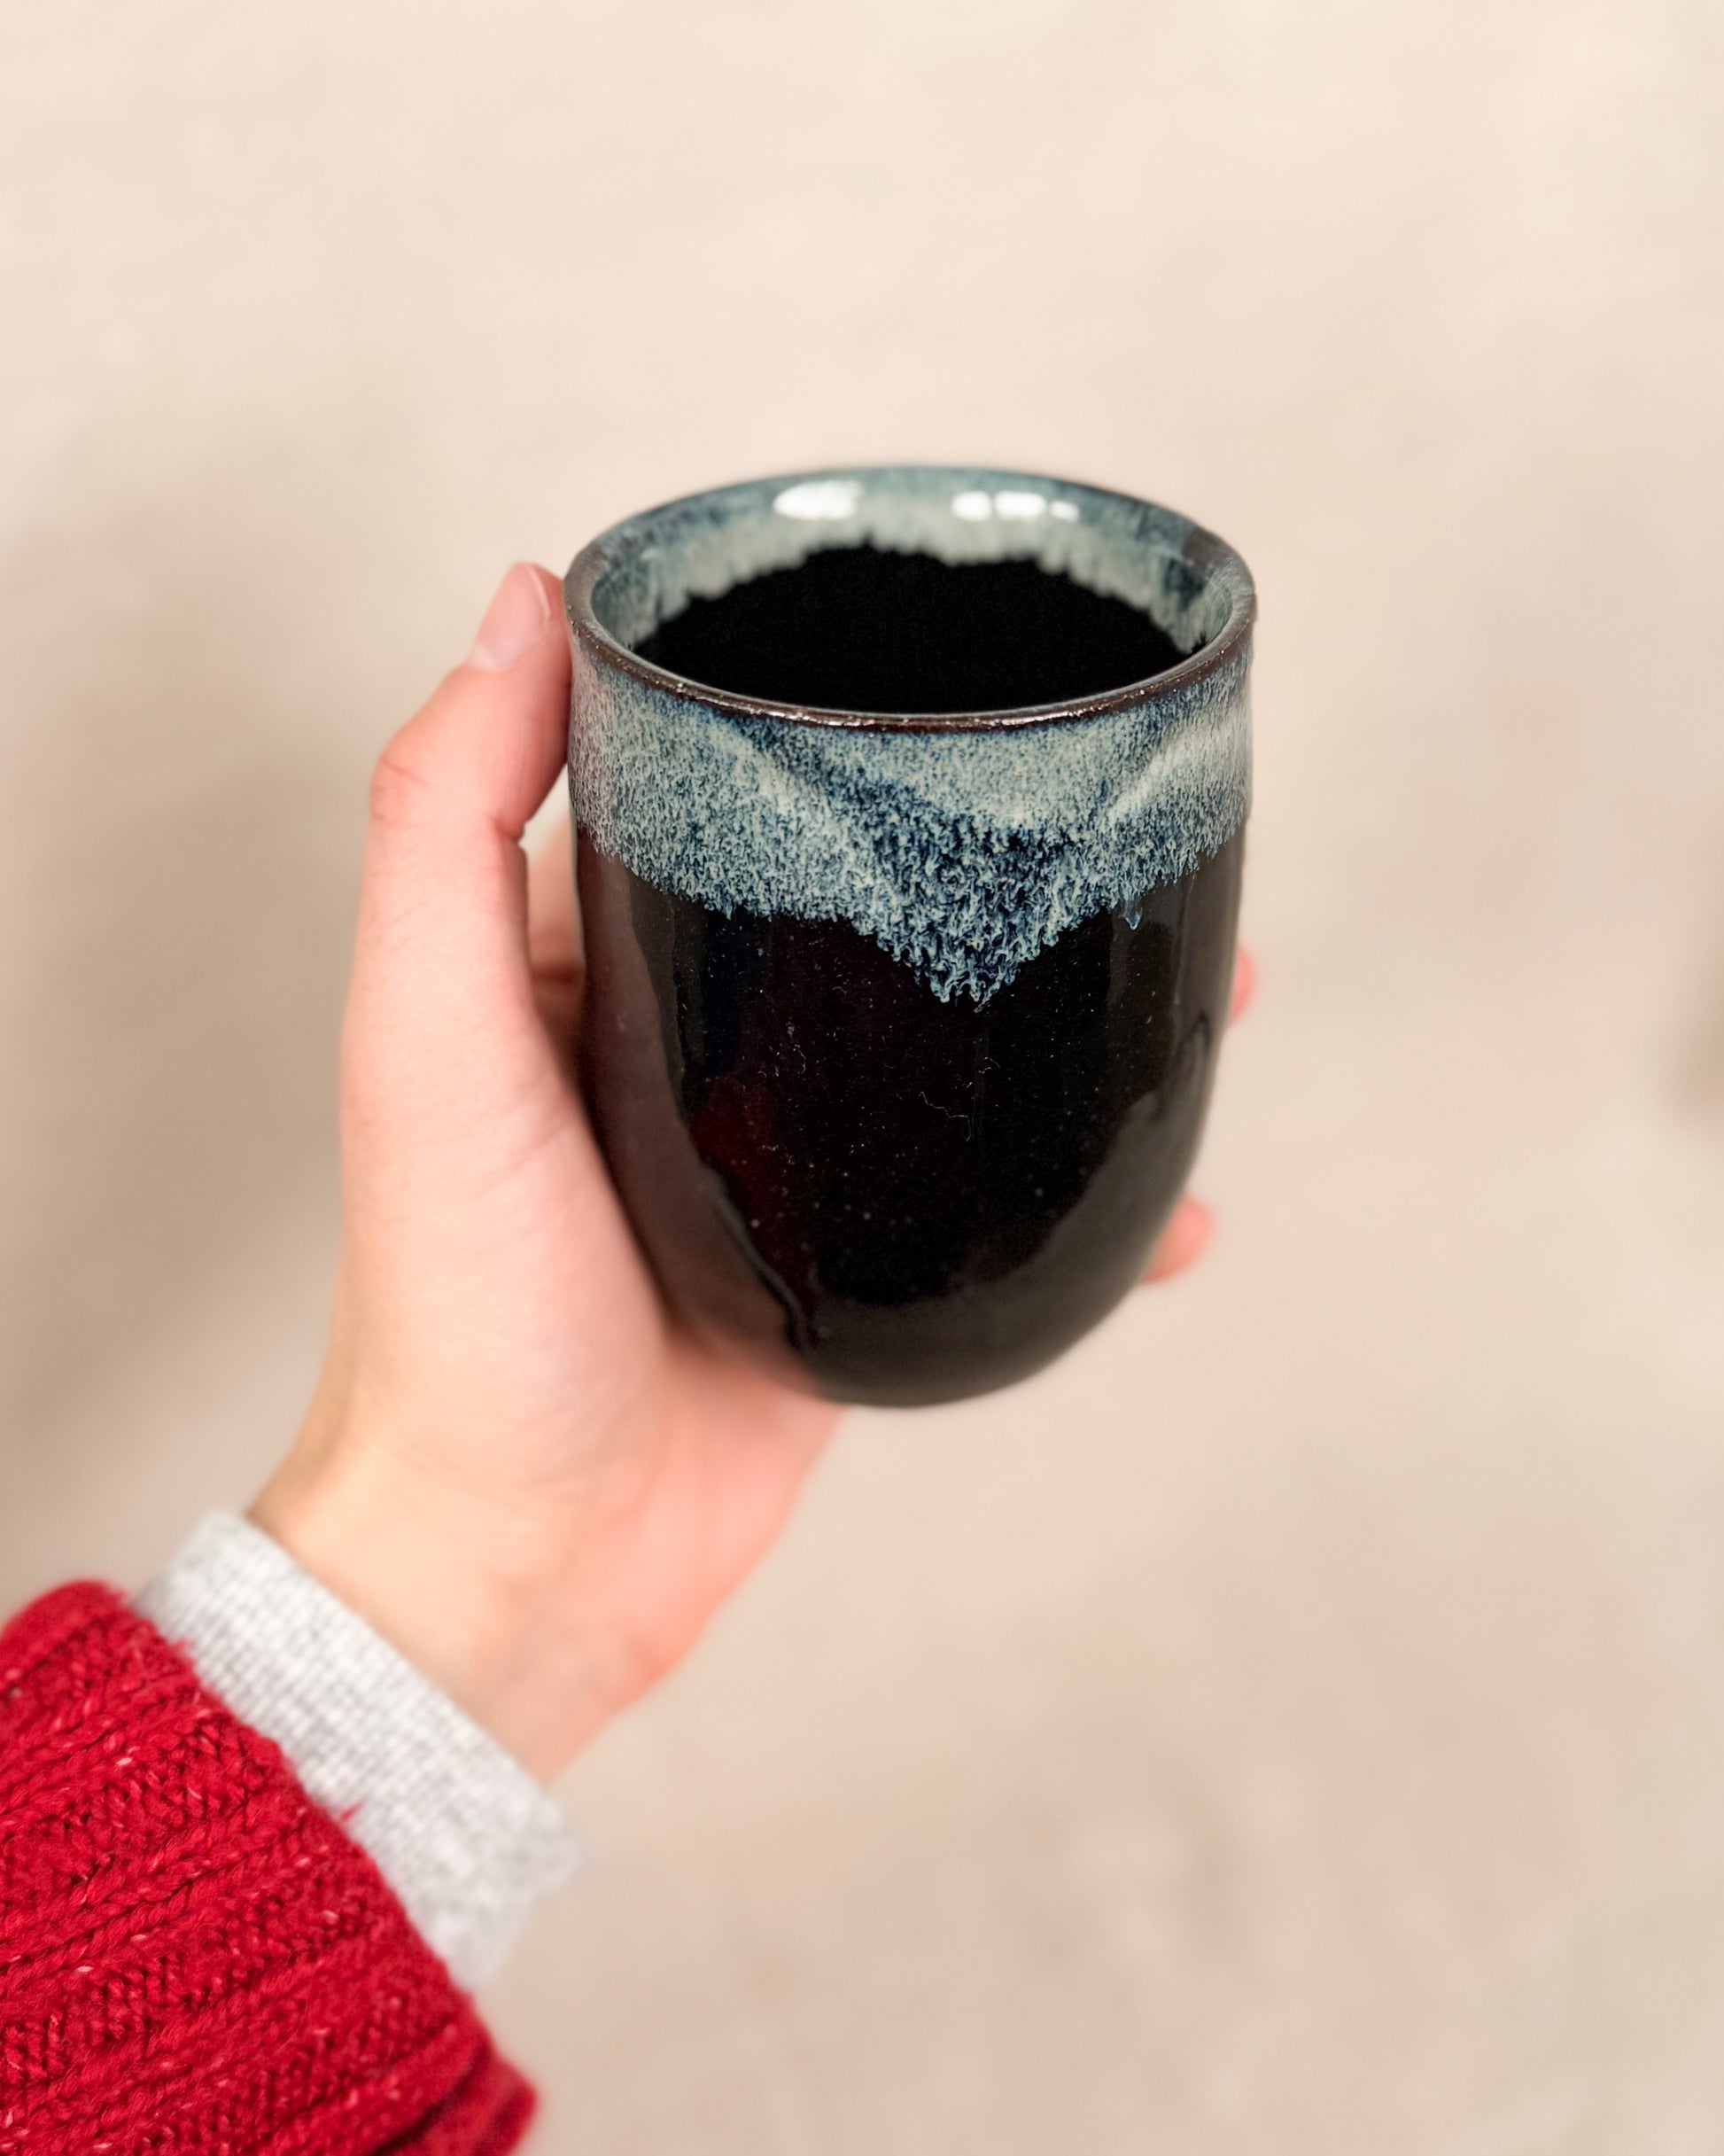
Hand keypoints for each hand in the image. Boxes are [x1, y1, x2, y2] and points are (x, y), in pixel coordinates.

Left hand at [253, 564, 1247, 1779]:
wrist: (517, 1562)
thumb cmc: (454, 1304)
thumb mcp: (425, 1032)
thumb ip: (450, 819)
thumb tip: (523, 596)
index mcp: (594, 962)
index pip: (716, 793)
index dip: (822, 717)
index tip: (941, 655)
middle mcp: (699, 1044)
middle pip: (876, 913)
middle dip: (1002, 863)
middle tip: (1128, 819)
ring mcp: (791, 1163)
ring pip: (960, 1052)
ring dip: (1080, 1010)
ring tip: (1215, 977)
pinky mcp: (857, 1275)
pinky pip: (997, 1210)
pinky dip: (1095, 1201)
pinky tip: (1182, 1196)